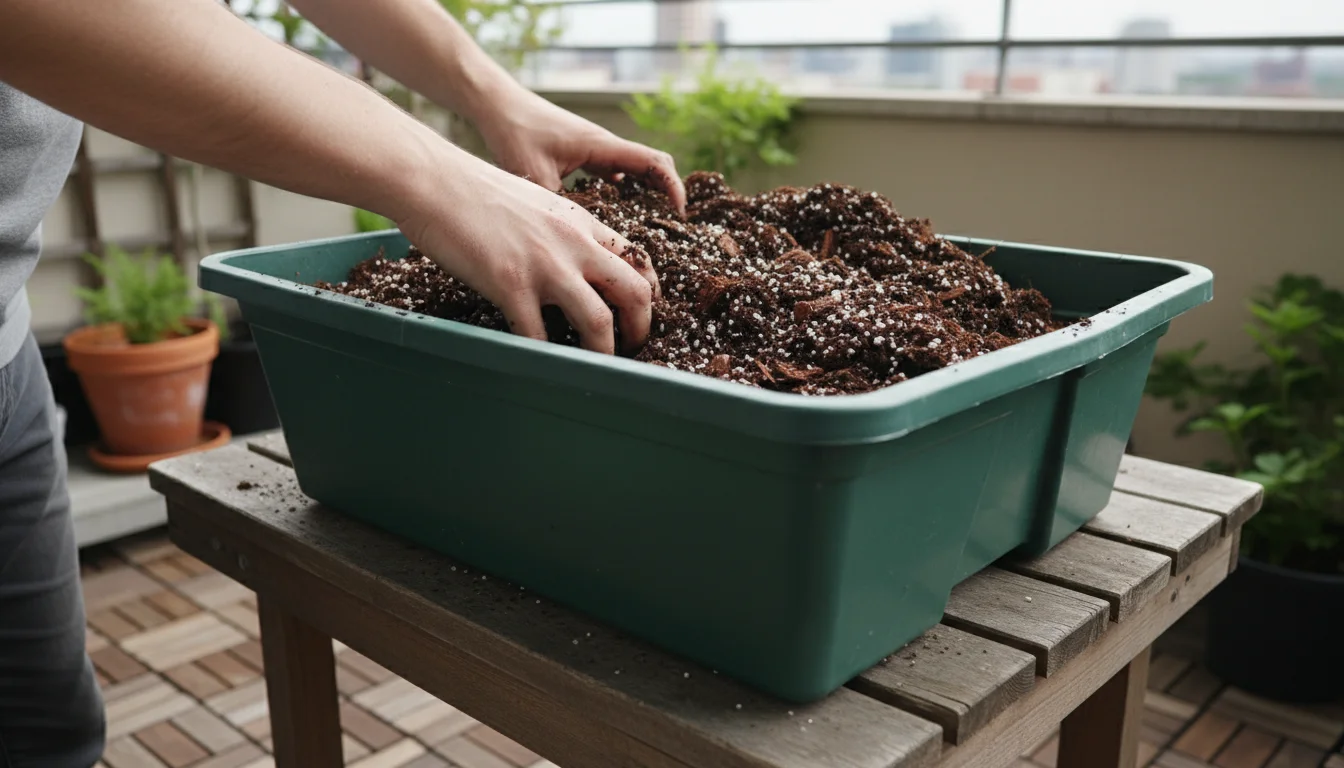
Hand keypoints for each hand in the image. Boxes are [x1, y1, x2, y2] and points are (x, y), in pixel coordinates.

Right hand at [396, 146, 657, 354]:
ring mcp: (545, 264)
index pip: (638, 259)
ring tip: (597, 366)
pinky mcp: (511, 283)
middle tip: (630, 348)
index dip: (648, 294)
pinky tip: (542, 364)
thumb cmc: (476, 192)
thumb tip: (569, 264)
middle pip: (634, 292)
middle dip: (640, 329)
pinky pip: (538, 335)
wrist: (435, 180)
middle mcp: (574, 243)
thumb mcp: (537, 203)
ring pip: (599, 321)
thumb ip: (560, 232)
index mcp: (582, 222)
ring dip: (603, 353)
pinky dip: (544, 357)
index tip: (641, 314)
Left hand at [476, 90, 686, 214]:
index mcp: (602, 146)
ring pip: (634, 168)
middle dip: (666, 192)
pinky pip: (614, 170)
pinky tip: (615, 211)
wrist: (497, 107)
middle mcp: (605, 145)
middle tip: (668, 225)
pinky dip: (624, 188)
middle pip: (653, 165)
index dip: (673, 188)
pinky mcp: (583, 152)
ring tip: (648, 224)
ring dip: (647, 191)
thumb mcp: (535, 177)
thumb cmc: (515, 134)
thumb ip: (560, 209)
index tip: (679, 215)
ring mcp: (595, 147)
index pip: (654, 163)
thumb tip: (577, 241)